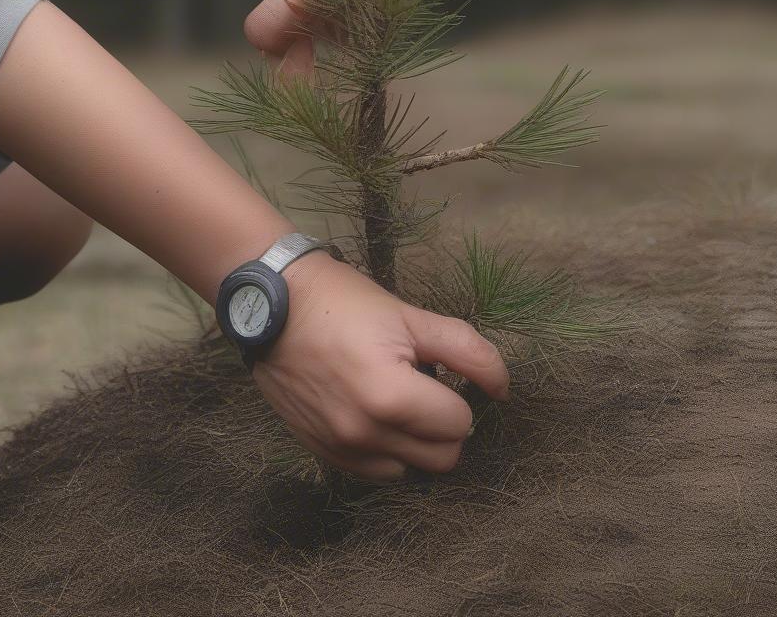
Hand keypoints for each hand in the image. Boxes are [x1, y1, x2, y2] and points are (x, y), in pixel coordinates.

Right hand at [252, 251, 510, 481]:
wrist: (273, 304)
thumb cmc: (344, 303)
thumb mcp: (411, 315)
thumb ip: (466, 350)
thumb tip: (503, 387)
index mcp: (390, 398)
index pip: (461, 423)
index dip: (457, 393)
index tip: (435, 370)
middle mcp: (364, 434)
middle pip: (442, 458)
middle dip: (443, 423)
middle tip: (422, 385)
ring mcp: (339, 448)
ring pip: (410, 471)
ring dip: (414, 441)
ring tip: (394, 398)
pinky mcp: (321, 452)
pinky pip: (374, 473)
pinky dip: (385, 451)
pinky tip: (372, 413)